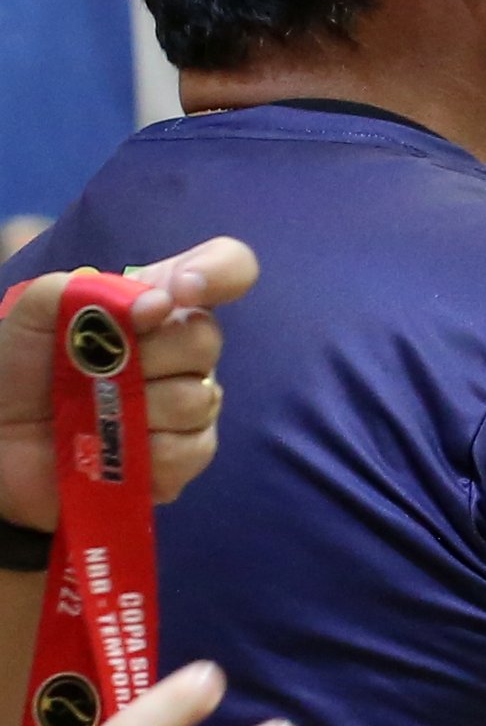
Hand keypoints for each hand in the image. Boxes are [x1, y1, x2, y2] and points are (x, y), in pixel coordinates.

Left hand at [0, 237, 256, 532]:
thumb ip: (89, 289)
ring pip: (198, 398)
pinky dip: (148, 451)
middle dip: (149, 354)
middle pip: (206, 338)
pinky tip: (115, 450)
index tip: (180, 290)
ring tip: (95, 414)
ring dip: (138, 408)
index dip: (219, 272)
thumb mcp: (35, 310)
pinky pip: (192, 449)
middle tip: (97, 370)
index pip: (225, 268)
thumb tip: (160, 303)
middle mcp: (181, 353)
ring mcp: (187, 406)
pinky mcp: (183, 458)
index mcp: (155, 307)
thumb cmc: (17, 368)